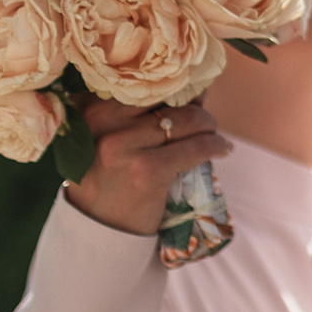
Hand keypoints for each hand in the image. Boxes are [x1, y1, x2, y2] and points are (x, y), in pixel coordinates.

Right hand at [63, 97, 233, 237]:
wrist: (97, 230)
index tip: (190, 89)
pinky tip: (223, 149)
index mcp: (89, 107)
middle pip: (167, 95)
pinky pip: (196, 147)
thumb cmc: (105, 179)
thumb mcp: (106, 138)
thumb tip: (192, 82)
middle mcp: (101, 121)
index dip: (173, 83)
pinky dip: (215, 145)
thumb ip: (136, 111)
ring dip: (208, 125)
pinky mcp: (147, 170)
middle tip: (204, 120)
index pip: (144, 81)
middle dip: (192, 105)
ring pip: (186, 119)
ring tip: (212, 134)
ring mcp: (123, 146)